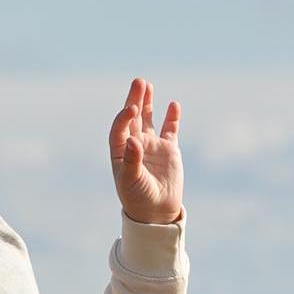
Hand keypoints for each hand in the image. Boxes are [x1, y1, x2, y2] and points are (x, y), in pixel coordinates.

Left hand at [108, 77, 182, 225]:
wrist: (157, 212)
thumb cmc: (138, 199)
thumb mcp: (131, 182)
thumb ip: (131, 161)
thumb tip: (133, 141)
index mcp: (120, 151)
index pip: (120, 128)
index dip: (124, 116)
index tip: (131, 108)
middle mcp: (134, 144)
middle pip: (133, 117)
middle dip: (134, 99)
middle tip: (139, 82)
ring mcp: (152, 145)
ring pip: (148, 118)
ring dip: (148, 102)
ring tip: (147, 85)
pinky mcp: (168, 149)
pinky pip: (170, 129)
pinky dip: (172, 118)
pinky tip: (173, 105)